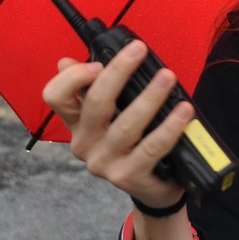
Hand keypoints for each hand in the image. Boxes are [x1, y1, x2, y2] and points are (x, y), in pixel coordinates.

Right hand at [40, 40, 193, 209]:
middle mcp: (84, 144)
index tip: (98, 63)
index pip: (55, 96)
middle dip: (119, 72)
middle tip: (139, 50)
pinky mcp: (128, 177)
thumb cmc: (133, 143)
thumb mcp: (109, 116)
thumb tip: (66, 61)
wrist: (153, 188)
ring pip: (127, 124)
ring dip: (150, 96)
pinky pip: (152, 147)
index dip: (72, 77)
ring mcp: (104, 163)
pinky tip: (184, 111)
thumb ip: (91, 88)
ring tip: (168, 77)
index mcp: (76, 123)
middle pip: (95, 103)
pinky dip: (170, 126)